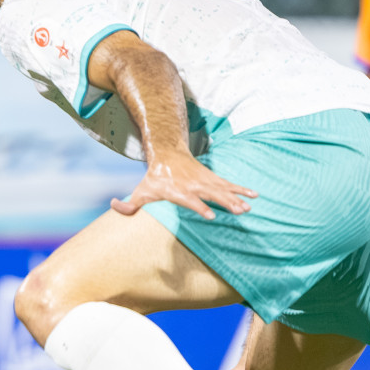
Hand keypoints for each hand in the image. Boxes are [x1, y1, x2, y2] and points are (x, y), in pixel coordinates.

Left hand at [111, 150, 257, 219]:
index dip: (201, 208)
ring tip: (249, 207)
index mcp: (179, 192)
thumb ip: (128, 205)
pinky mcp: (212, 179)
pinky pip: (230, 184)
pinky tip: (255, 195)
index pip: (191, 201)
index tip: (211, 216)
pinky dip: (242, 189)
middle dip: (225, 203)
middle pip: (212, 195)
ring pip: (223, 190)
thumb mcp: (140, 190)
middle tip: (239, 211)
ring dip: (237, 198)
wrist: (168, 154)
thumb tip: (114, 206)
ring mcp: (205, 182)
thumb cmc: (154, 178)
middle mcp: (194, 186)